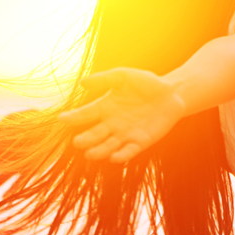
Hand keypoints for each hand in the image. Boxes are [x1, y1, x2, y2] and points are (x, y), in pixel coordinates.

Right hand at [58, 67, 185, 162]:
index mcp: (105, 107)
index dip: (74, 117)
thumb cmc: (146, 83)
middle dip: (86, 139)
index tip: (62, 119)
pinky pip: (129, 150)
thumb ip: (104, 79)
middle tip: (77, 142)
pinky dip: (122, 155)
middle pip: (95, 134)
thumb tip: (82, 83)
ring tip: (90, 154)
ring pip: (108, 145)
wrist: (171, 93)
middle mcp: (111, 123)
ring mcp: (125, 134)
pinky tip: (115, 158)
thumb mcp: (124, 76)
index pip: (86, 114)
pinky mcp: (140, 142)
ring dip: (99, 151)